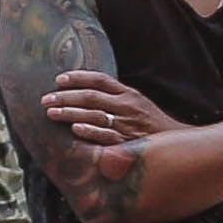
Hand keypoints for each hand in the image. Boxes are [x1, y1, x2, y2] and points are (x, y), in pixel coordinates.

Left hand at [41, 72, 174, 148]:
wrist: (176, 145)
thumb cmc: (152, 125)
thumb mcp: (138, 104)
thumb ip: (116, 97)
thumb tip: (88, 93)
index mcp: (128, 94)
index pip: (99, 79)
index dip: (78, 77)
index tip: (59, 79)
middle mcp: (126, 106)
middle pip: (91, 96)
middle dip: (65, 97)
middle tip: (46, 99)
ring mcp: (126, 124)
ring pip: (93, 115)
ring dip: (70, 113)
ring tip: (51, 113)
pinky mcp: (127, 142)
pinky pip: (105, 136)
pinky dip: (89, 131)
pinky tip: (74, 129)